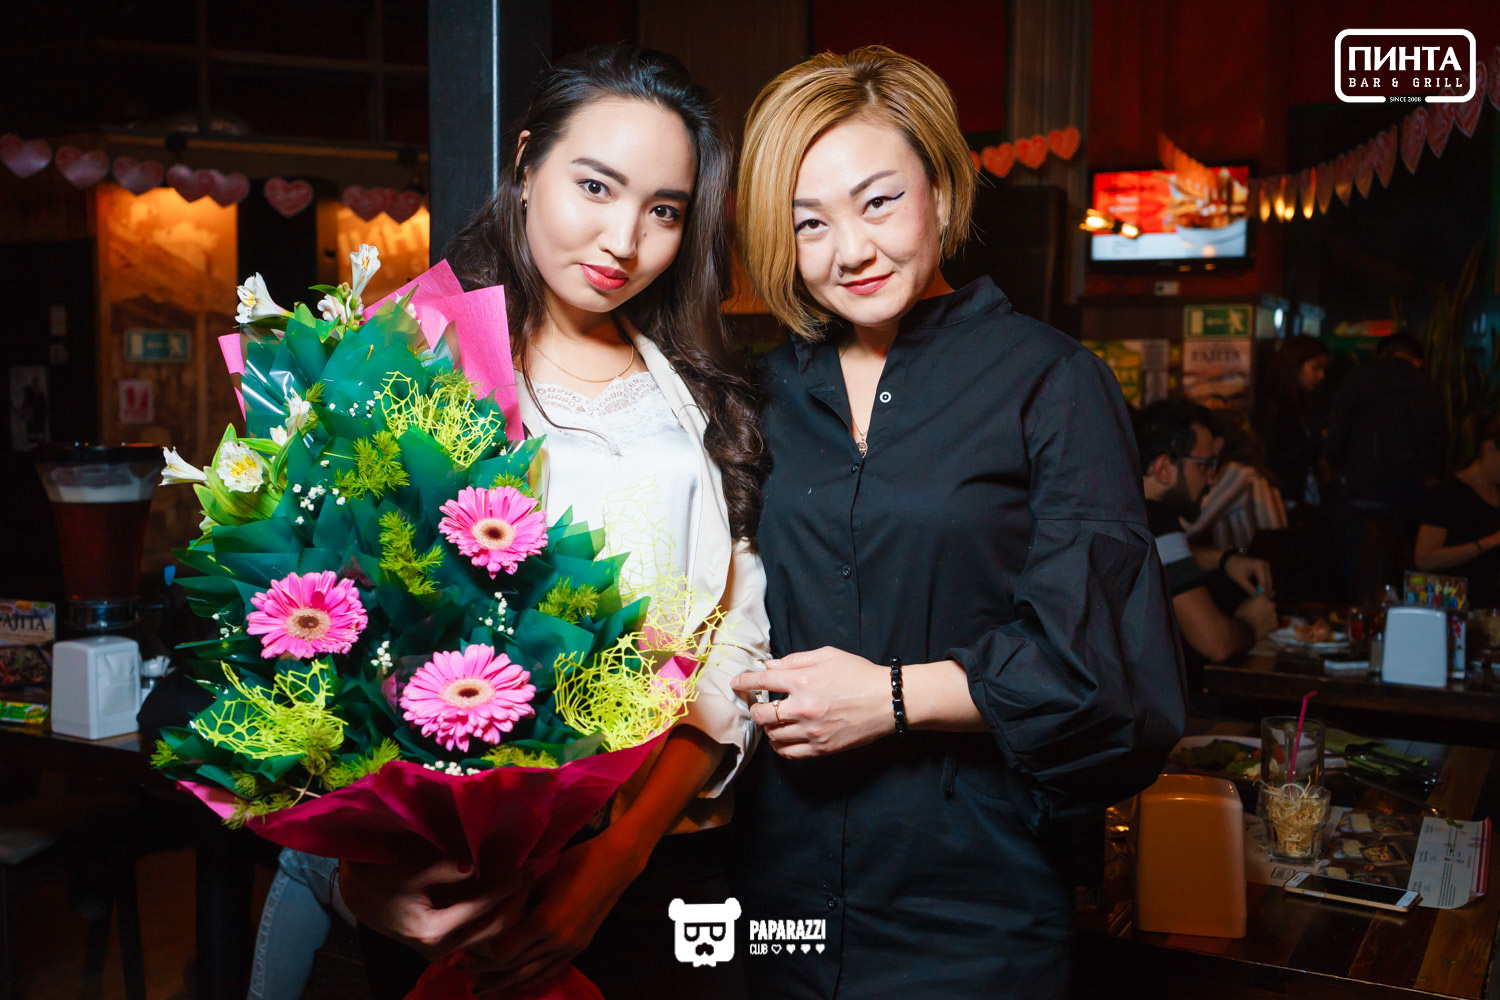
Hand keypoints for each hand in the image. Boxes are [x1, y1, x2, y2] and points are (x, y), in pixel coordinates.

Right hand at [338, 856, 530, 960]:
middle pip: (494, 929)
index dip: (505, 888)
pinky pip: (482, 931)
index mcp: (431, 932)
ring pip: (492, 934)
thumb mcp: (409, 870)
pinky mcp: (448, 944)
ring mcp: (445, 950)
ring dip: (512, 908)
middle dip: (517, 901)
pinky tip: (512, 891)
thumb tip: (472, 866)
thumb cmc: (382, 880)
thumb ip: (441, 869)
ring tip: (529, 880)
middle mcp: (441, 948)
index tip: (526, 868)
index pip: (480, 909)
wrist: (361, 897)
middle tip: (536, 874)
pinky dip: (499, 912)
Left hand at [465, 825, 646, 996]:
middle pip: (514, 968)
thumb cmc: (575, 862)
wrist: (615, 865)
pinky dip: (527, 980)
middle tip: (461, 970)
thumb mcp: (539, 878)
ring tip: (481, 988)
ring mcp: (570, 947)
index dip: (482, 953)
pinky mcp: (578, 947)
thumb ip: (515, 900)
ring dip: (504, 983)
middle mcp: (557, 942)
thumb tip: (489, 912)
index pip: (504, 951)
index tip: (464, 947)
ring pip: (531, 976)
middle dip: (485, 972)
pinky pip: (548, 971)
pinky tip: (513, 982)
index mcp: (545, 922)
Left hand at [729, 646, 891, 758]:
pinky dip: (779, 746)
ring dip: (767, 727)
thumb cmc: (859, 674)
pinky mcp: (821, 748)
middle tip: (759, 705)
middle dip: (755, 708)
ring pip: (773, 735)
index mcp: (803, 680)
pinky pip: (789, 753)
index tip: (736, 684)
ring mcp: (811, 730)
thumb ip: (796, 660)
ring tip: (772, 721)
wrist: (888, 700)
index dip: (744, 682)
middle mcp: (803, 707)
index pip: (762, 681)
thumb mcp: (828, 655)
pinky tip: (781, 739)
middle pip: (762, 713)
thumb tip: (771, 666)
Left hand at [1224, 553, 1273, 598]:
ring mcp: (1266, 565)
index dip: (1262, 593)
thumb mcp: (1241, 580)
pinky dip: (1263, 585)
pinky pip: (1266, 578)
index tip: (1260, 601)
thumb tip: (1258, 598)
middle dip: (1265, 592)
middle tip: (1262, 601)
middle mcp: (1265, 564)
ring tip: (1261, 598)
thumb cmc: (1234, 569)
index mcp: (1259, 566)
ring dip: (1265, 589)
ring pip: (1268, 581)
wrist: (1230, 561)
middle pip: (1268, 582)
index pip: (1263, 583)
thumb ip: (1250, 589)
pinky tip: (1259, 592)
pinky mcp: (1265, 567)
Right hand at [1234, 594, 1279, 639]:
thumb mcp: (1244, 604)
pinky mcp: (1275, 624)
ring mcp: (1274, 615)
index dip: (1270, 594)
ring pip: (1272, 615)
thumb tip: (1256, 598)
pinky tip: (1261, 627)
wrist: (1243, 631)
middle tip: (1259, 613)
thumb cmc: (1241, 616)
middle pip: (1271, 605)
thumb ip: (1253, 600)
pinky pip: (1273, 623)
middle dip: (1266, 608)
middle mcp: (1270, 605)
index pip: (1271, 593)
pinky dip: (1269, 625)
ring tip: (1258, 622)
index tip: (1271, 594)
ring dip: (1267, 617)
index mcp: (1262, 598)